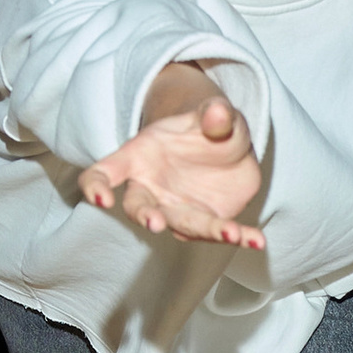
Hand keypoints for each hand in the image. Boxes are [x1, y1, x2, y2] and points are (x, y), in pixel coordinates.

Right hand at [81, 89, 265, 246]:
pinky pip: (218, 231)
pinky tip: (256, 240)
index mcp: (137, 157)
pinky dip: (239, 236)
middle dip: (146, 216)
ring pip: (182, 224)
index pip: (104, 172)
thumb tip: (217, 112)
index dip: (96, 186)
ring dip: (206, 230)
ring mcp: (175, 209)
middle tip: (155, 224)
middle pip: (139, 207)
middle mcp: (151, 189)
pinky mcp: (204, 221)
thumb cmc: (206, 126)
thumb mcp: (213, 112)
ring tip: (232, 233)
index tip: (101, 199)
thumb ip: (214, 113)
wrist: (227, 146)